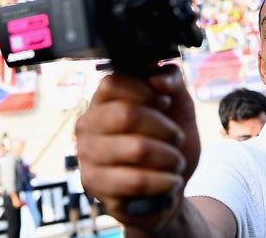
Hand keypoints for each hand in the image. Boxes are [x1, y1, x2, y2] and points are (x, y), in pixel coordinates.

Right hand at [75, 64, 199, 228]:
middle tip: (178, 139)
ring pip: (137, 149)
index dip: (146, 91)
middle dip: (165, 129)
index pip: (113, 83)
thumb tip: (157, 78)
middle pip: (127, 114)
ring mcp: (86, 153)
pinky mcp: (93, 184)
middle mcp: (88, 123)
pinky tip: (171, 181)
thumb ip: (171, 80)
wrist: (167, 186)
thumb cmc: (167, 142)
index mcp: (104, 100)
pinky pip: (136, 181)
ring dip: (169, 157)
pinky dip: (164, 181)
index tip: (165, 103)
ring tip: (176, 162)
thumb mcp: (178, 104)